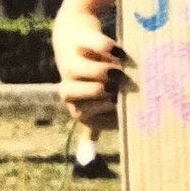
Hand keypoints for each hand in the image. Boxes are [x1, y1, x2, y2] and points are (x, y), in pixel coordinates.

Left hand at [54, 13, 126, 127]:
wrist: (76, 34)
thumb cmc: (93, 74)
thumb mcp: (96, 101)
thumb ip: (97, 124)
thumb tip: (91, 157)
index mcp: (73, 100)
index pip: (81, 114)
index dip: (100, 112)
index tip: (119, 108)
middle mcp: (68, 80)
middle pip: (69, 93)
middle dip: (96, 92)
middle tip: (118, 89)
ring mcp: (71, 58)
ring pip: (76, 69)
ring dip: (99, 72)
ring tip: (120, 72)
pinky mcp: (81, 37)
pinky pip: (92, 44)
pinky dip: (107, 48)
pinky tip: (121, 54)